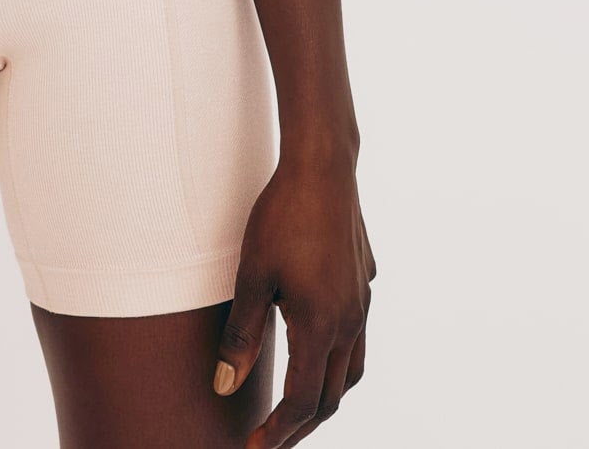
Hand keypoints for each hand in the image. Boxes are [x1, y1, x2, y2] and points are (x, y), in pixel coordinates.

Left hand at [213, 154, 374, 446]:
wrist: (322, 166)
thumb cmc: (282, 216)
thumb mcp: (251, 276)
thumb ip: (241, 336)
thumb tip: (224, 386)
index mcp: (322, 327)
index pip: (303, 402)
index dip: (278, 433)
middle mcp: (351, 322)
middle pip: (332, 395)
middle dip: (302, 424)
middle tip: (272, 439)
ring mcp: (363, 302)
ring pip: (352, 369)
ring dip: (326, 394)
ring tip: (298, 406)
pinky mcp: (364, 281)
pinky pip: (357, 335)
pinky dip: (338, 358)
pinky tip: (319, 345)